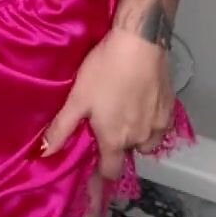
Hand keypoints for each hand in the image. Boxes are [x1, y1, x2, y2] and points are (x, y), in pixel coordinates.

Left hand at [40, 28, 175, 179]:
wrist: (140, 45)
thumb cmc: (105, 71)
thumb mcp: (77, 98)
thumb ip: (62, 128)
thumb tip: (45, 153)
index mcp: (114, 140)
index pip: (111, 172)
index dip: (102, 170)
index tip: (96, 160)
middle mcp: (139, 139)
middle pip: (127, 153)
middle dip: (118, 145)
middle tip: (107, 123)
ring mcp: (158, 125)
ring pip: (146, 142)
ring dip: (136, 134)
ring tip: (124, 113)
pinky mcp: (170, 109)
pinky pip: (160, 126)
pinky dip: (151, 121)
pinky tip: (142, 103)